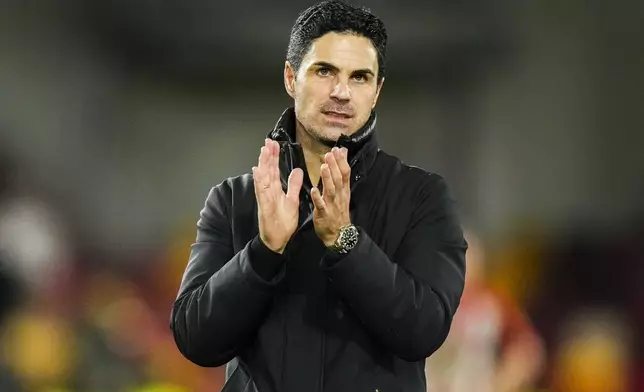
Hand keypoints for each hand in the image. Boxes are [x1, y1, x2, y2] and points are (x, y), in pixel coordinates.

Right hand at [253, 139, 302, 253]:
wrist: (278, 240)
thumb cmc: (283, 222)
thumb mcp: (292, 200)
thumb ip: (294, 185)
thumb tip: (297, 170)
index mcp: (275, 190)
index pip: (274, 170)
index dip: (274, 157)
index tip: (274, 144)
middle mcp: (268, 191)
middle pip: (268, 170)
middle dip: (268, 155)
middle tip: (269, 141)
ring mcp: (265, 198)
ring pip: (263, 177)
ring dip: (263, 164)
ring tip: (264, 150)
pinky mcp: (264, 206)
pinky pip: (261, 192)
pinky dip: (259, 181)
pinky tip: (258, 171)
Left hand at [311, 147, 351, 246]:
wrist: (339, 233)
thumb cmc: (338, 210)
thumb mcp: (343, 191)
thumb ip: (342, 172)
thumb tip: (343, 154)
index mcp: (344, 190)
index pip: (345, 173)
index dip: (341, 161)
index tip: (337, 150)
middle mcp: (339, 196)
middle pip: (339, 179)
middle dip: (334, 166)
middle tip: (329, 154)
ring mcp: (332, 205)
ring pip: (331, 190)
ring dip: (327, 178)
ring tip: (323, 167)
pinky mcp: (323, 214)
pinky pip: (320, 205)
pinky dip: (317, 198)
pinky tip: (314, 190)